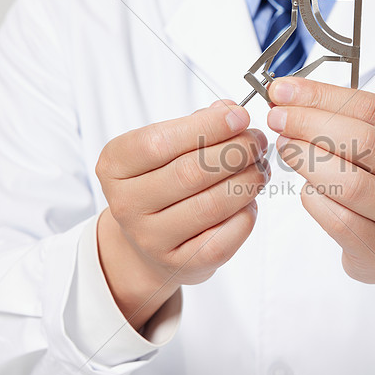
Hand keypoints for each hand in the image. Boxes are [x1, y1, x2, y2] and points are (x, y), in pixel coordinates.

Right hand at [95, 100, 268, 328]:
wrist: (148, 245)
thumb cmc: (161, 184)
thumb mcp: (163, 150)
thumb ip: (193, 127)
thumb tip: (229, 111)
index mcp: (115, 166)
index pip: (159, 142)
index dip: (206, 126)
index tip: (239, 116)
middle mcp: (127, 204)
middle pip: (190, 172)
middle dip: (235, 151)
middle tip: (256, 142)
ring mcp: (152, 238)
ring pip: (212, 204)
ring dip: (247, 180)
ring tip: (259, 167)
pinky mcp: (182, 264)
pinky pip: (225, 236)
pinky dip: (246, 213)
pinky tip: (249, 200)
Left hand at [266, 78, 374, 357]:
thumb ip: (344, 120)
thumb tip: (288, 97)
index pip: (372, 108)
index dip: (321, 96)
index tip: (283, 89)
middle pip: (364, 141)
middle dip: (310, 123)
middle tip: (277, 118)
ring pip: (351, 183)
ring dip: (307, 160)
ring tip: (285, 147)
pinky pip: (339, 220)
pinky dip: (314, 199)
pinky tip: (306, 189)